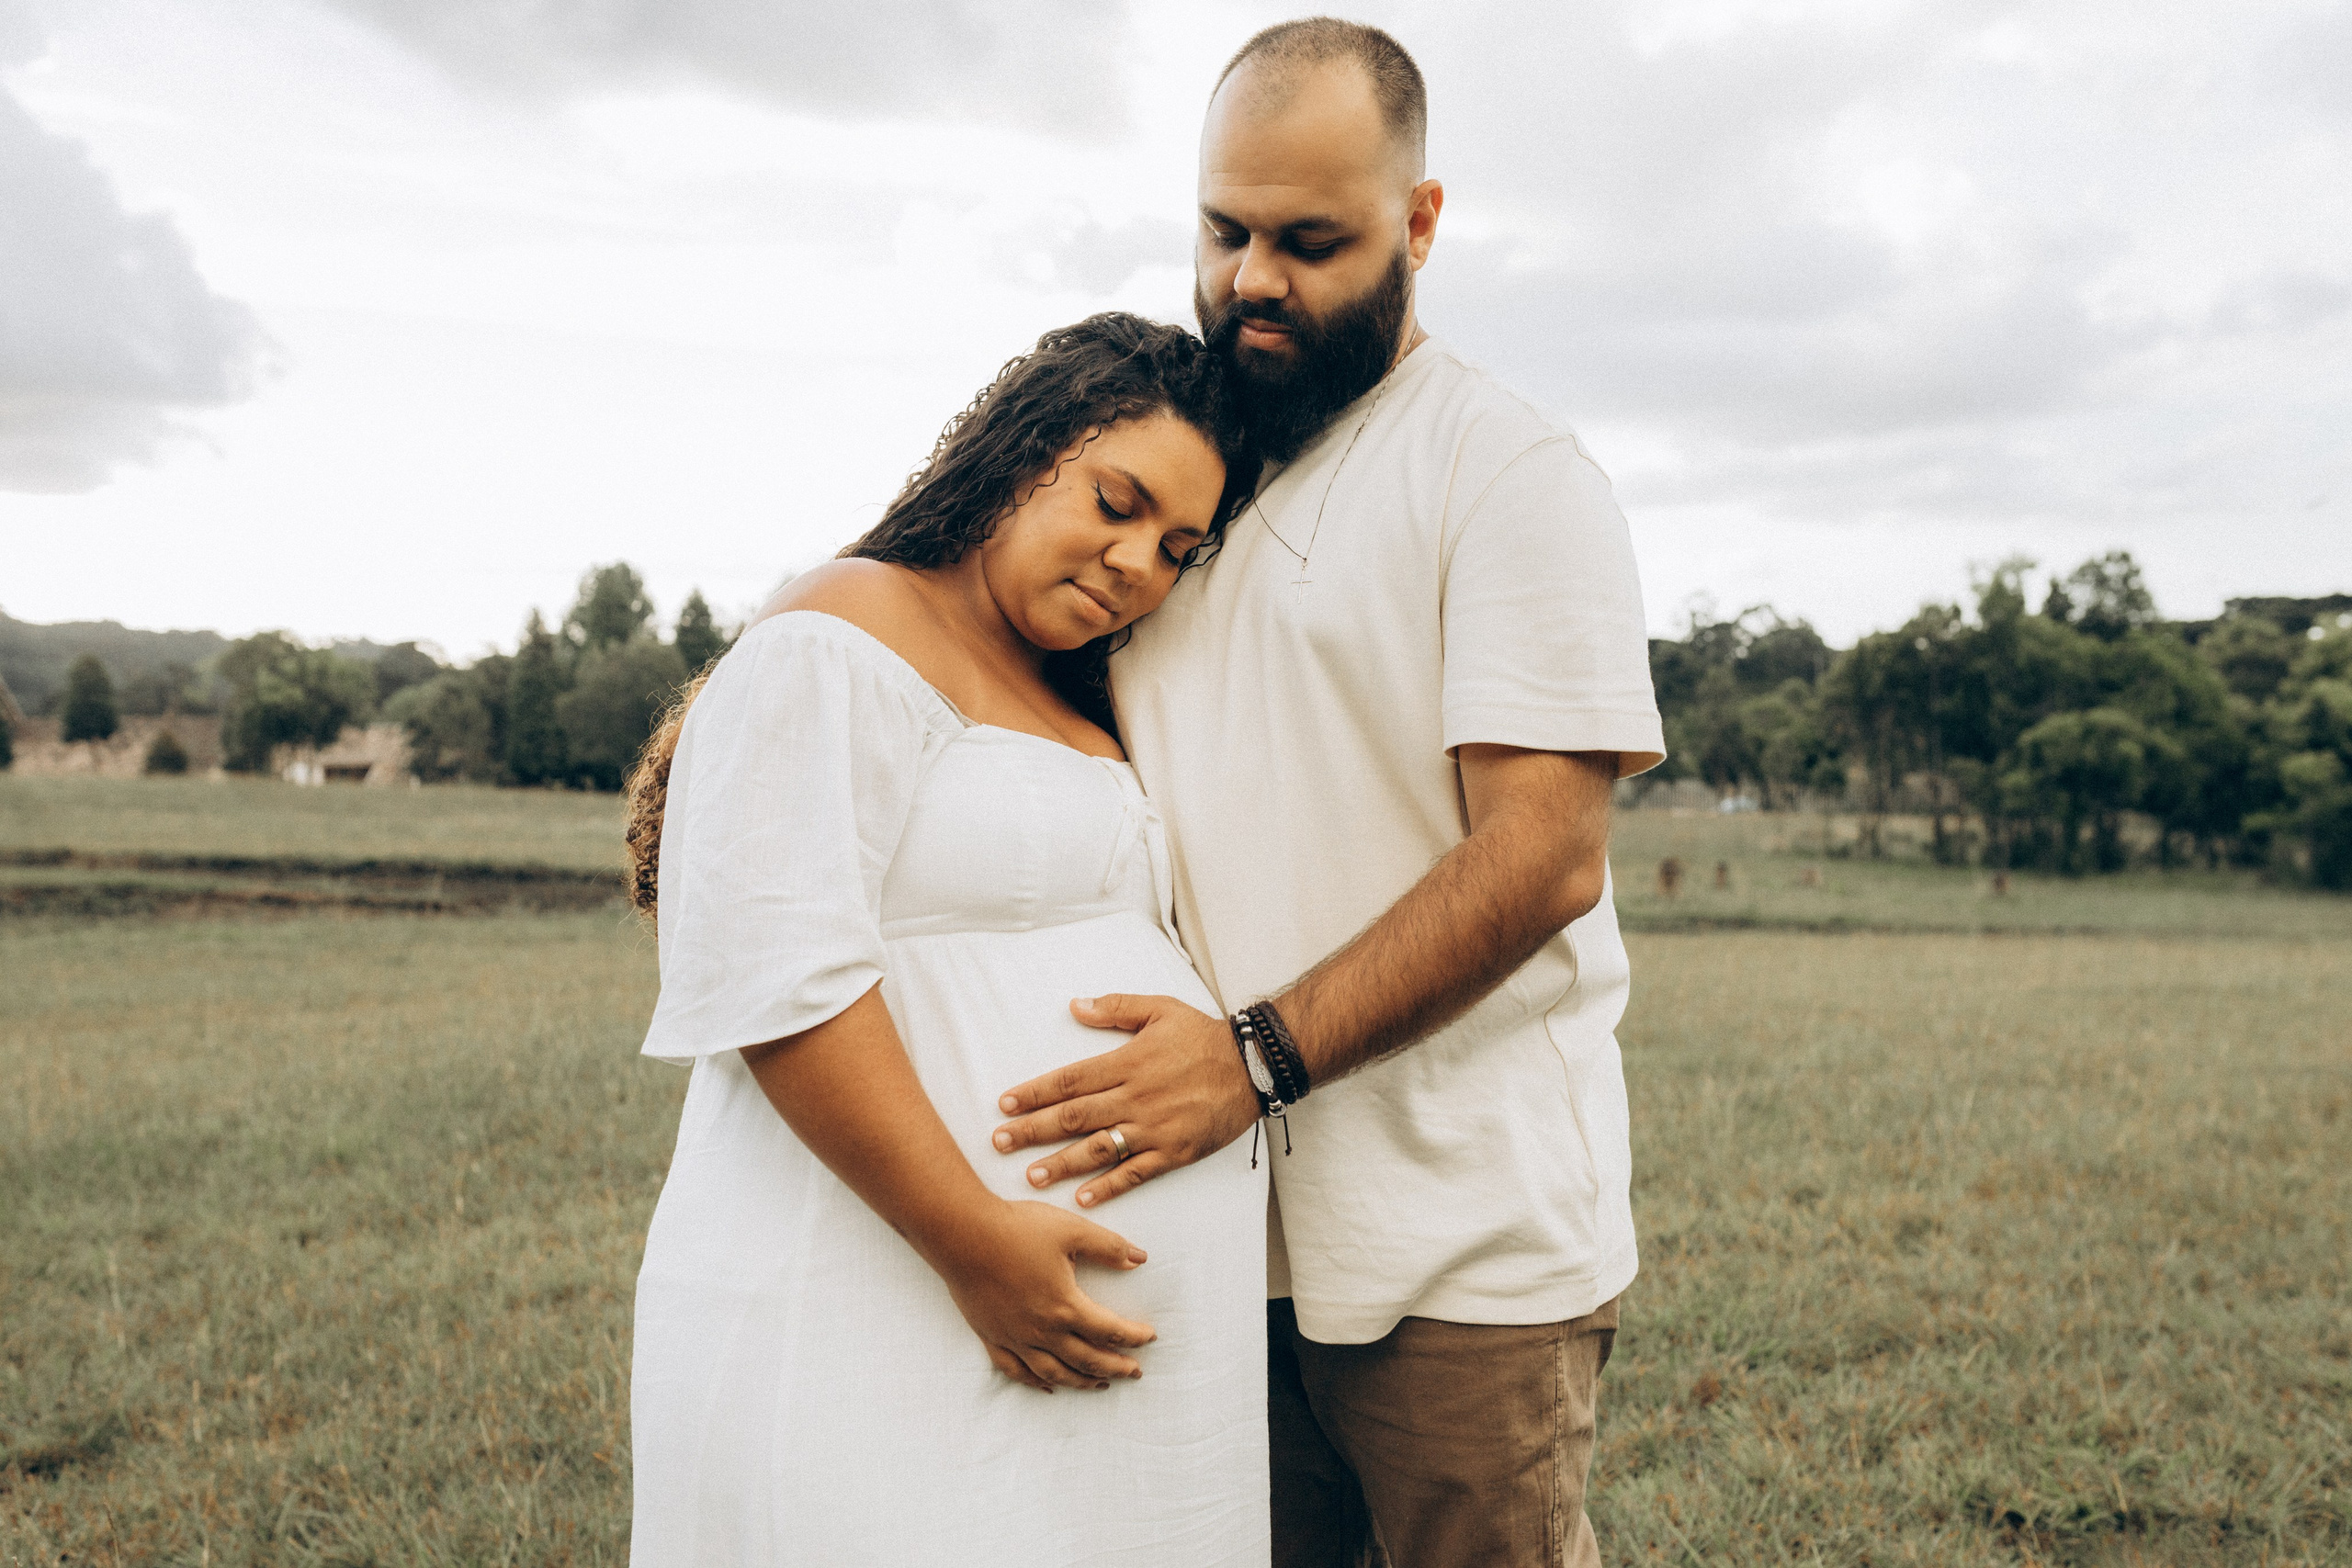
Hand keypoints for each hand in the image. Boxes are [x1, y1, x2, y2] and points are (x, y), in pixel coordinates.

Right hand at [923, 1198, 1157, 1392]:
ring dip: (1081, 1381)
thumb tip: (1140, 1258)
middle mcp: (1042, 1331)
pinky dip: (1035, 1383)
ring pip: (1054, 1373)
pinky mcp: (991, 1337)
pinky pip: (1016, 1371)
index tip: (1150, 1336)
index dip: (1133, 1336)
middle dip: (1115, 1366)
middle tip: (1135, 1371)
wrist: (962, 1234)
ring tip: (1100, 1383)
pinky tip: (1048, 1386)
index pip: (1109, 1330)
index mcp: (1065, 1306)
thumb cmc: (1017, 1229)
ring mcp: (1015, 1338)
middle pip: (1087, 1359)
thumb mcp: (1071, 1230)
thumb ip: (1108, 1246)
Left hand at [991, 994, 1261, 1208]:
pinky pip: (1135, 1173)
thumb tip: (1074, 1006)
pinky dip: (1108, 1187)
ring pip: (1098, 1149)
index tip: (1005, 1105)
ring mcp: (1154, 1128)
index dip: (1034, 1093)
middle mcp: (1136, 1097)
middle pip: (1073, 1117)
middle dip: (1033, 1130)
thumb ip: (1115, 1007)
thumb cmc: (1203, 1036)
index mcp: (1128, 1063)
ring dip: (1061, 1164)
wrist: (1254, 1067)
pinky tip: (1082, 1198)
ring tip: (1030, 1176)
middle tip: (999, 1142)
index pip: (1070, 1080)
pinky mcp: (1174, 1151)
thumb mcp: (1161, 1009)